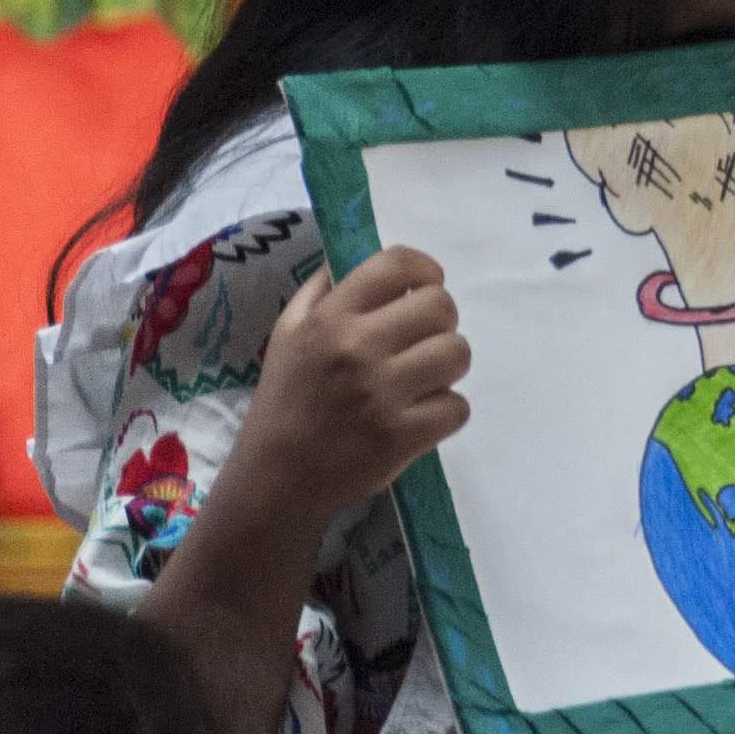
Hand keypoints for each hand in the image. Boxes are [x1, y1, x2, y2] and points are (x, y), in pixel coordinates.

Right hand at [236, 254, 469, 520]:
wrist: (276, 478)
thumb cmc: (285, 402)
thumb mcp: (287, 335)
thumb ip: (321, 291)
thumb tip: (356, 255)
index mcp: (329, 319)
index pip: (396, 264)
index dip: (424, 269)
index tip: (424, 285)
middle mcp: (357, 349)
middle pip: (441, 306)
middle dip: (441, 322)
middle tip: (422, 341)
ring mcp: (382, 394)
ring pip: (458, 353)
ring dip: (447, 366)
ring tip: (422, 379)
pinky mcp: (403, 435)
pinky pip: (458, 406)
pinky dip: (446, 412)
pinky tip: (419, 417)